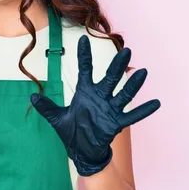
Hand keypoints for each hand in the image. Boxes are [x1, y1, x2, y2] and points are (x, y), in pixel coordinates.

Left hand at [30, 35, 160, 175]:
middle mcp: (100, 97)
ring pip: (124, 94)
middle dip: (117, 64)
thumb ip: (46, 107)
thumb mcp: (56, 119)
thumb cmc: (72, 132)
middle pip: (110, 77)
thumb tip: (32, 96)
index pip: (85, 69)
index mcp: (85, 92)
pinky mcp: (116, 123)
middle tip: (126, 49)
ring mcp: (110, 109)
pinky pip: (132, 116)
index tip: (83, 38)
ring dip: (134, 84)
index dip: (84, 54)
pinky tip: (156, 103)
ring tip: (144, 72)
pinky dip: (144, 110)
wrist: (82, 151)